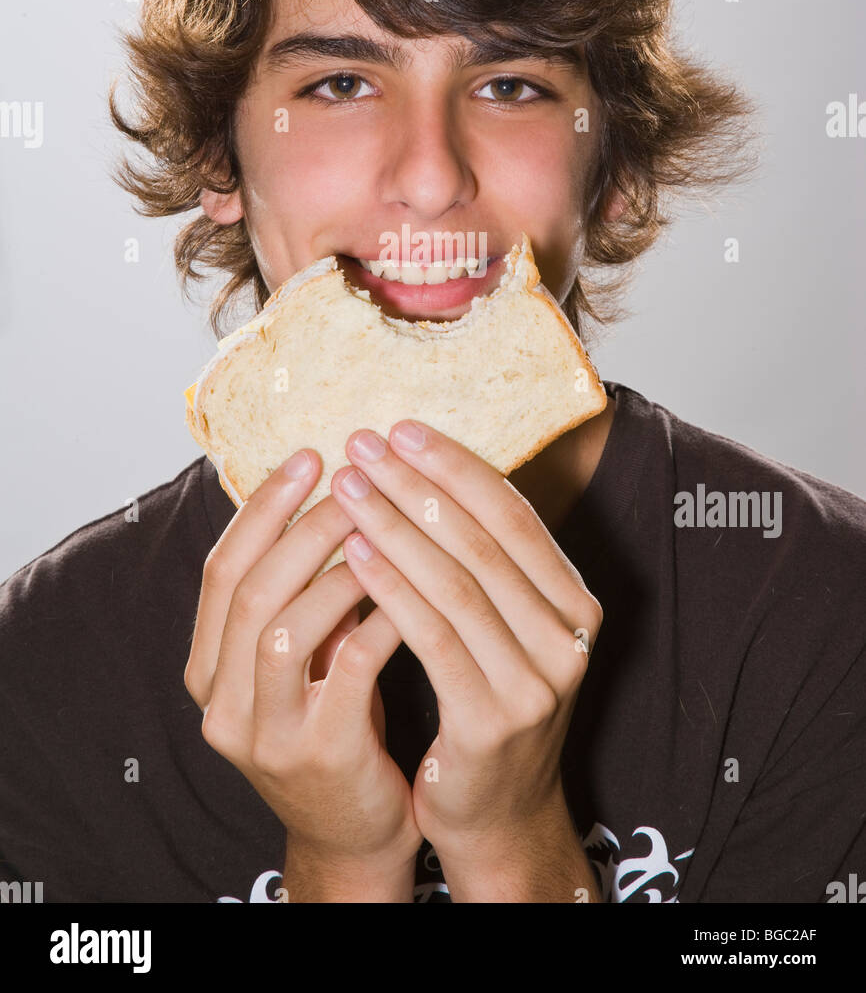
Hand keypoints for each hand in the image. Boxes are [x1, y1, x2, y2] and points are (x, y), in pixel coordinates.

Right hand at [183, 453, 422, 870]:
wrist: (354, 833)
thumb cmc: (337, 721)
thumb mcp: (303, 656)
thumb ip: (300, 591)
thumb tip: (330, 489)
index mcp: (208, 668)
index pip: (221, 569)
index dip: (263, 507)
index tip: (311, 455)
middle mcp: (221, 703)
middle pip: (248, 591)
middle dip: (303, 527)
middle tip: (354, 480)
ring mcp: (265, 735)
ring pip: (284, 629)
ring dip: (336, 569)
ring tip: (381, 527)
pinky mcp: (319, 755)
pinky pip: (348, 669)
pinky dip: (377, 619)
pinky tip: (410, 590)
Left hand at [331, 422, 601, 859]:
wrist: (496, 813)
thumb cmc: (486, 703)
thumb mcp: (504, 628)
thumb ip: (484, 563)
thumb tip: (427, 468)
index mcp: (575, 601)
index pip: (513, 514)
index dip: (455, 466)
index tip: (401, 428)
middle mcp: (569, 636)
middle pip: (483, 540)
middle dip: (417, 485)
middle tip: (364, 446)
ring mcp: (537, 681)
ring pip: (456, 582)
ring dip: (395, 526)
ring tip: (348, 488)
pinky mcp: (493, 720)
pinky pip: (433, 636)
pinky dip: (392, 588)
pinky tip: (355, 554)